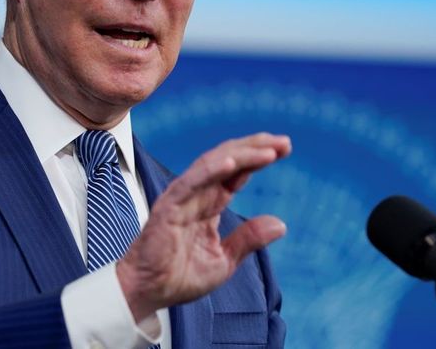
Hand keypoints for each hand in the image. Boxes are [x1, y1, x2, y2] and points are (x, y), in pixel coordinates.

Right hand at [116, 132, 290, 320]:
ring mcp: (182, 197)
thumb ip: (249, 239)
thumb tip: (281, 224)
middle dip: (256, 148)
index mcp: (210, 204)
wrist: (150, 292)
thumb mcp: (225, 260)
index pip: (237, 172)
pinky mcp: (169, 207)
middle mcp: (197, 194)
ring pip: (213, 164)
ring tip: (268, 150)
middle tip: (284, 142)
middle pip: (228, 160)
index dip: (259, 158)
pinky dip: (210, 171)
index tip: (285, 149)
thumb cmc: (180, 276)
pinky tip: (231, 163)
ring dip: (241, 155)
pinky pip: (190, 183)